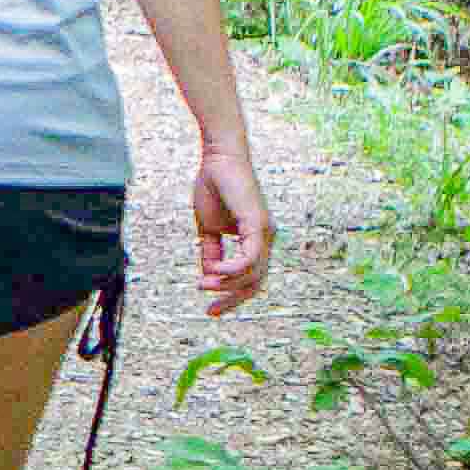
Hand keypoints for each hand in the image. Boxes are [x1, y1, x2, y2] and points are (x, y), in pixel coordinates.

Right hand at [193, 141, 274, 315]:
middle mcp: (266, 239)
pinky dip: (231, 270)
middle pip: (255, 283)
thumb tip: (208, 274)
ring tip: (203, 283)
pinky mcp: (258, 225)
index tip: (210, 309)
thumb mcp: (208, 227)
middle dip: (233, 300)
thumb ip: (211, 251)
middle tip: (210, 310)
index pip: (250, 278)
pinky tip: (214, 271)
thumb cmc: (214, 187)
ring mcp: (265, 233)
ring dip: (227, 285)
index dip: (232, 297)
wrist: (218, 159)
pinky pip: (250, 259)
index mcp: (256, 240)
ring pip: (253, 275)